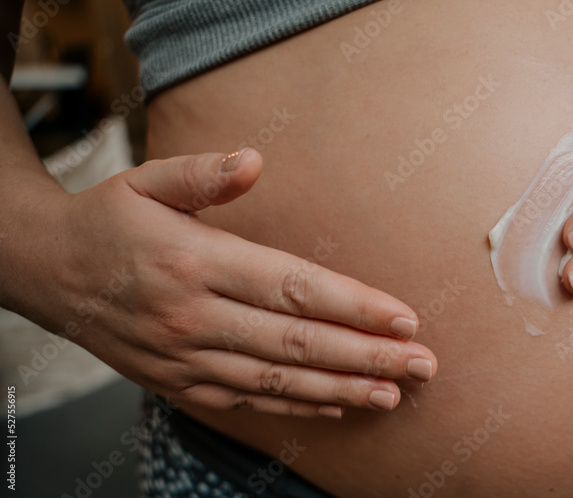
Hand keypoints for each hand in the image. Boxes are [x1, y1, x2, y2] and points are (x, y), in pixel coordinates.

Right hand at [40, 149, 435, 416]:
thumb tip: (254, 161)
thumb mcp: (145, 181)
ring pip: (277, 379)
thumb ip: (203, 173)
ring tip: (394, 393)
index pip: (292, 288)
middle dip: (366, 356)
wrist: (45, 273)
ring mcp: (185, 358)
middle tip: (422, 364)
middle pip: (297, 341)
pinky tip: (337, 406)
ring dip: (341, 389)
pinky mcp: (178, 384)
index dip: (353, 306)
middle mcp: (193, 317)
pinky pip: (247, 400)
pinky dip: (296, 405)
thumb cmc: (108, 221)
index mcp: (196, 262)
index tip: (404, 317)